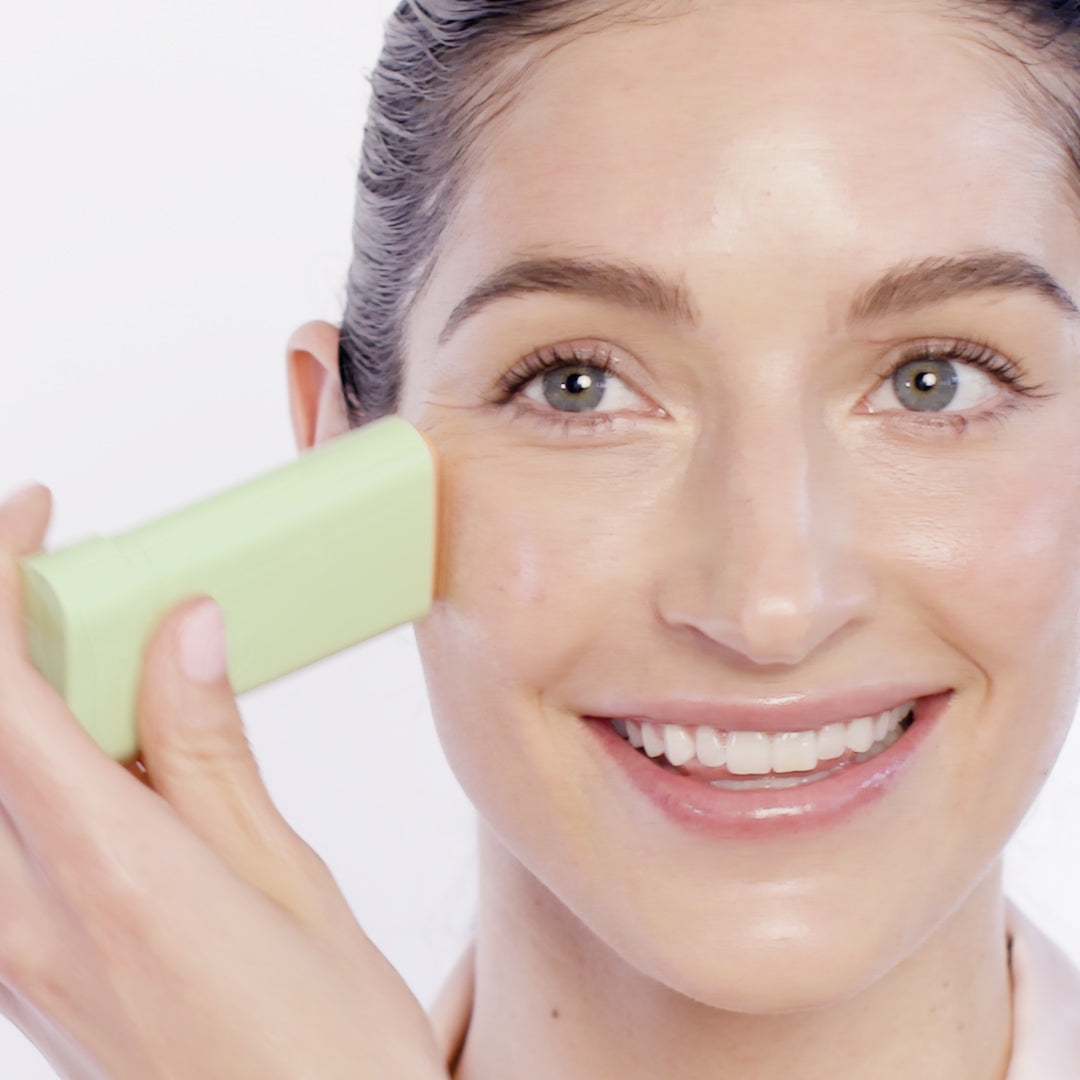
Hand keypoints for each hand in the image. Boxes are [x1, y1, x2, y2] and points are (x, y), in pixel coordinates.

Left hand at [0, 483, 447, 1079]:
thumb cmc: (325, 1047)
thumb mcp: (289, 879)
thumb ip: (213, 750)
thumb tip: (182, 631)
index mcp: (111, 876)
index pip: (0, 694)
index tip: (36, 514)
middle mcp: (28, 918)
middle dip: (1, 628)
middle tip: (73, 574)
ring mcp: (13, 953)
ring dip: (16, 695)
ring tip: (104, 654)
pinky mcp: (25, 970)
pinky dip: (25, 758)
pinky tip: (104, 745)